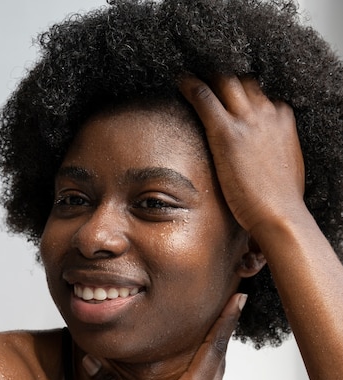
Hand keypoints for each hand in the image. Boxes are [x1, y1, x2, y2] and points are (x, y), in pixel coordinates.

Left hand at [180, 75, 304, 239]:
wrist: (280, 214)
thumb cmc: (282, 201)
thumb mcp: (285, 168)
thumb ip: (273, 154)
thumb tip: (264, 161)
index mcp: (282, 121)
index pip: (261, 96)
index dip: (244, 95)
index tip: (231, 100)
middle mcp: (267, 113)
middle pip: (243, 82)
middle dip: (226, 80)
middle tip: (208, 83)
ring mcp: (247, 120)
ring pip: (225, 81)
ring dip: (208, 77)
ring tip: (191, 78)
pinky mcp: (227, 132)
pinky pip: (204, 97)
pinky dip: (190, 84)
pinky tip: (180, 80)